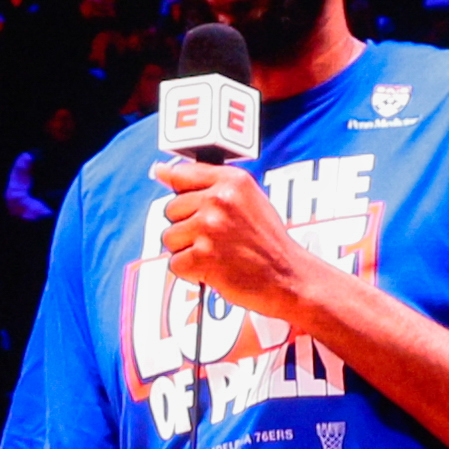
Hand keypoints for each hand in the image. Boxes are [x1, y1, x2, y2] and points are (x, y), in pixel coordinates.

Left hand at [149, 158, 318, 324]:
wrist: (288, 277)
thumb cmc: (267, 241)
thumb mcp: (247, 198)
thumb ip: (206, 182)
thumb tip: (160, 171)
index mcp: (231, 180)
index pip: (181, 175)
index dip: (184, 195)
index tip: (191, 206)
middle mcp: (219, 200)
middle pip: (171, 210)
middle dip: (187, 228)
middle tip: (217, 239)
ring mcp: (209, 228)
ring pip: (169, 238)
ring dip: (187, 251)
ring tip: (217, 254)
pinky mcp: (202, 257)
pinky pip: (175, 264)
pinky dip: (191, 273)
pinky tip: (215, 270)